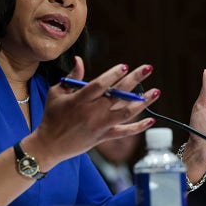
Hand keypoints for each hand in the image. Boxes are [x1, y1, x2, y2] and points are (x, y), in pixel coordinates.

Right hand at [27, 56, 158, 168]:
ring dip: (143, 102)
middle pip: (117, 95)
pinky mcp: (103, 137)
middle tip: (148, 68)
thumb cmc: (52, 116)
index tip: (124, 66)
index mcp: (79, 100)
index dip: (112, 75)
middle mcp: (92, 112)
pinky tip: (151, 120)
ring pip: (126, 113)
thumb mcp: (56, 93)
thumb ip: (72, 77)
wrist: (49, 145)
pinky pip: (124, 132)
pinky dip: (138, 127)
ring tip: (156, 92)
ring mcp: (100, 125)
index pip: (99, 85)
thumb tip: (79, 59)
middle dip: (134, 80)